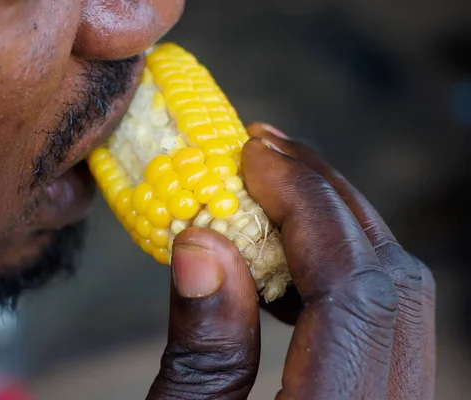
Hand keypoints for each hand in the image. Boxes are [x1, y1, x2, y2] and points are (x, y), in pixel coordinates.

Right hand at [146, 123, 435, 399]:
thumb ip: (201, 351)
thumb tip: (201, 242)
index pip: (352, 288)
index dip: (305, 205)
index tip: (252, 158)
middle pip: (391, 278)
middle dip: (325, 198)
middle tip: (265, 154)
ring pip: (395, 292)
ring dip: (332, 227)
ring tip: (271, 191)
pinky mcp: (383, 394)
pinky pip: (380, 318)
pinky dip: (333, 270)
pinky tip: (283, 256)